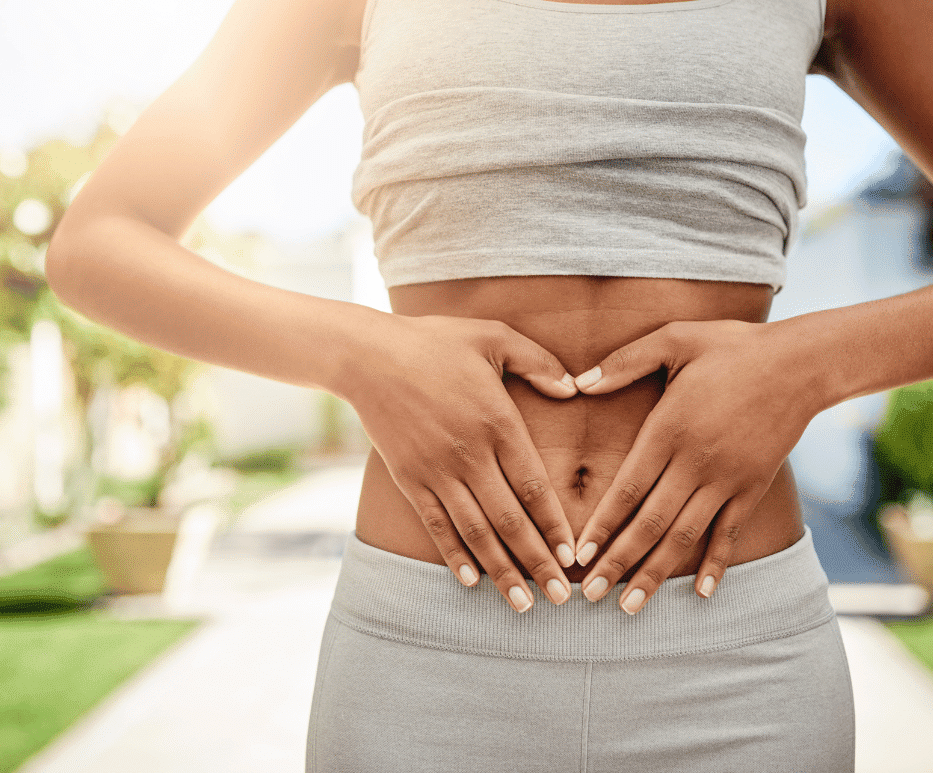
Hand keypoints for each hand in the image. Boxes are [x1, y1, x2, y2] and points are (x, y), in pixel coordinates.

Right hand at [343, 312, 578, 611]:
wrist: (367, 355)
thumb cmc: (435, 341)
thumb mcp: (494, 337)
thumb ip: (539, 362)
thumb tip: (574, 389)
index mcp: (497, 422)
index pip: (534, 486)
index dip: (554, 525)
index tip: (573, 557)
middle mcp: (469, 454)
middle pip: (510, 520)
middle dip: (537, 563)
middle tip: (562, 598)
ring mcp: (437, 470)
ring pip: (475, 532)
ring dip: (502, 571)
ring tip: (524, 604)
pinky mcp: (410, 478)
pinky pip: (436, 525)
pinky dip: (454, 555)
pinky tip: (471, 581)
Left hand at [570, 319, 822, 613]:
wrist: (800, 363)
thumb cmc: (730, 347)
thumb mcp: (673, 339)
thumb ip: (624, 362)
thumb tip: (580, 382)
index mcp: (668, 430)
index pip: (627, 489)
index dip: (602, 525)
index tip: (580, 554)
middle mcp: (695, 463)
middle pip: (650, 523)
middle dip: (618, 561)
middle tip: (591, 595)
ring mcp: (727, 480)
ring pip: (685, 537)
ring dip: (655, 573)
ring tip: (630, 606)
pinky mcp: (752, 487)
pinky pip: (729, 533)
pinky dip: (715, 565)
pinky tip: (699, 592)